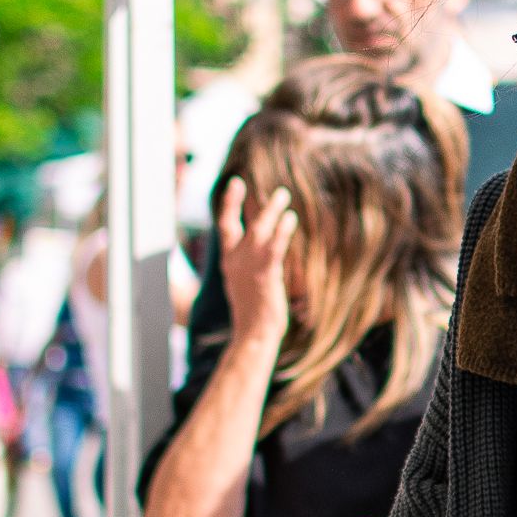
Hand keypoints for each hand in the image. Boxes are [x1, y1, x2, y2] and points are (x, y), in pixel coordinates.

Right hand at [218, 177, 294, 353]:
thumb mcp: (247, 285)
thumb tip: (263, 252)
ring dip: (270, 210)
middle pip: (234, 224)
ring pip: (257, 231)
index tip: (236, 184)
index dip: (229, 204)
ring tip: (282, 194)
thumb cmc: (255, 314)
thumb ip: (250, 266)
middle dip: (237, 201)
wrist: (254, 335)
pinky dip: (282, 231)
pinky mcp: (265, 275)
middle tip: (245, 181)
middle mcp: (235, 262)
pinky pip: (274, 248)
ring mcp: (248, 268)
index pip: (225, 227)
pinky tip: (291, 218)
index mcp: (230, 263)